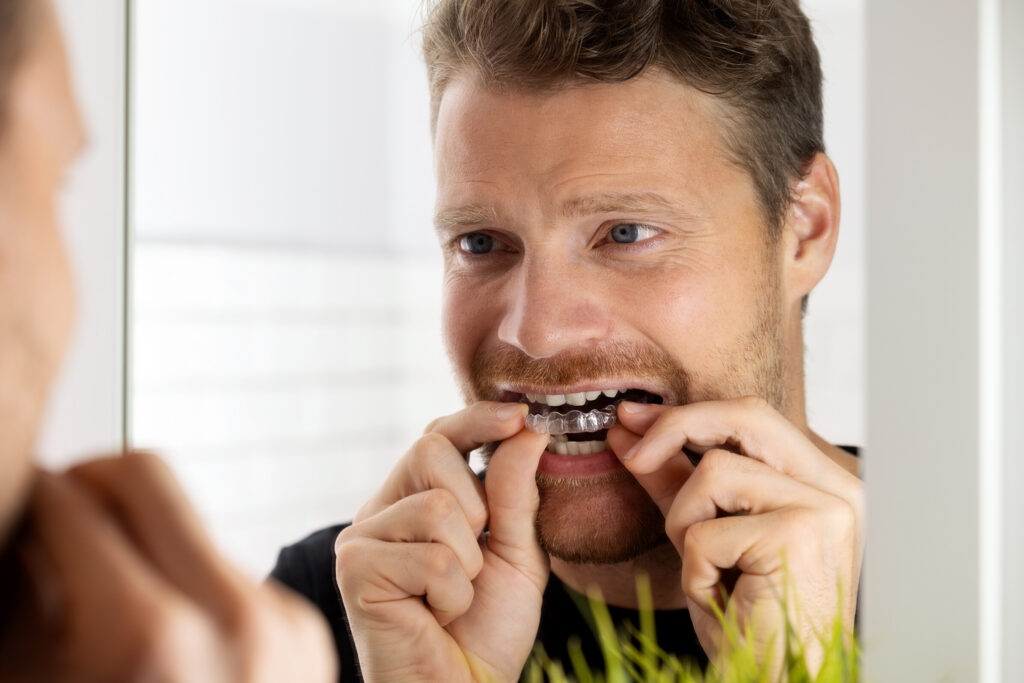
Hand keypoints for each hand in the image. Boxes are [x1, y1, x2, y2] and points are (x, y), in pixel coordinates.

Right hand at [9, 451, 336, 681]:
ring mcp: (280, 624)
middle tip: (52, 510)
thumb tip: (29, 524)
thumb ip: (28, 598)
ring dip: (139, 535)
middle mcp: (232, 619)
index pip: (72, 499)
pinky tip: (166, 633)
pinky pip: (231, 573)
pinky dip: (186, 583)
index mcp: (151, 634)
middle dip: (86, 481)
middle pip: (147, 474)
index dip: (31, 491)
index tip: (21, 496)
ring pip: (190, 524)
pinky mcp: (305, 634)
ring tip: (103, 589)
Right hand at [334, 402, 549, 681]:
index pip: (440, 433)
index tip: (519, 416)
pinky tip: (434, 615)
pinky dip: (452, 592)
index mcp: (417, 498)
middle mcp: (382, 510)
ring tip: (452, 597)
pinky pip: (430, 555)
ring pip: (435, 507)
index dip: (477, 418)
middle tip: (473, 562)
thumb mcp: (516, 553)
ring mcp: (361, 537)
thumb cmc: (486, 629)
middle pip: (431, 450)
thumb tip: (526, 427)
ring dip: (467, 563)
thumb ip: (516, 492)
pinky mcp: (354, 569)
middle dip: (476, 507)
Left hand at [607, 397, 863, 674]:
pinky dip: (696, 568)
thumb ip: (676, 480)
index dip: (688, 414)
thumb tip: (631, 431)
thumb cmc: (750, 622)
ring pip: (714, 472)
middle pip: (744, 416)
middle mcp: (839, 489)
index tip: (634, 418)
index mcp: (825, 484)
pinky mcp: (799, 534)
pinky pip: (707, 529)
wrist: (780, 681)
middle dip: (676, 428)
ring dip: (687, 526)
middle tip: (632, 453)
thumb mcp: (706, 537)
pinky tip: (721, 597)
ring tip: (711, 572)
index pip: (753, 418)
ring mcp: (826, 509)